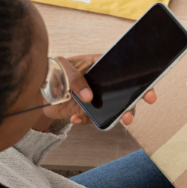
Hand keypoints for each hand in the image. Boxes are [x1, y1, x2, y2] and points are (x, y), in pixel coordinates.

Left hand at [41, 54, 156, 125]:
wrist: (37, 89)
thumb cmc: (53, 70)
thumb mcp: (63, 68)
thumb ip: (75, 80)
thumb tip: (89, 97)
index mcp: (102, 66)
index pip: (126, 72)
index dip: (141, 83)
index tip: (148, 94)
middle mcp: (103, 84)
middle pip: (124, 96)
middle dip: (129, 108)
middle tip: (128, 118)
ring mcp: (96, 99)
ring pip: (110, 111)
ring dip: (108, 119)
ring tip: (101, 121)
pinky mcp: (86, 111)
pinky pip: (92, 120)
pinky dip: (84, 121)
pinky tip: (74, 118)